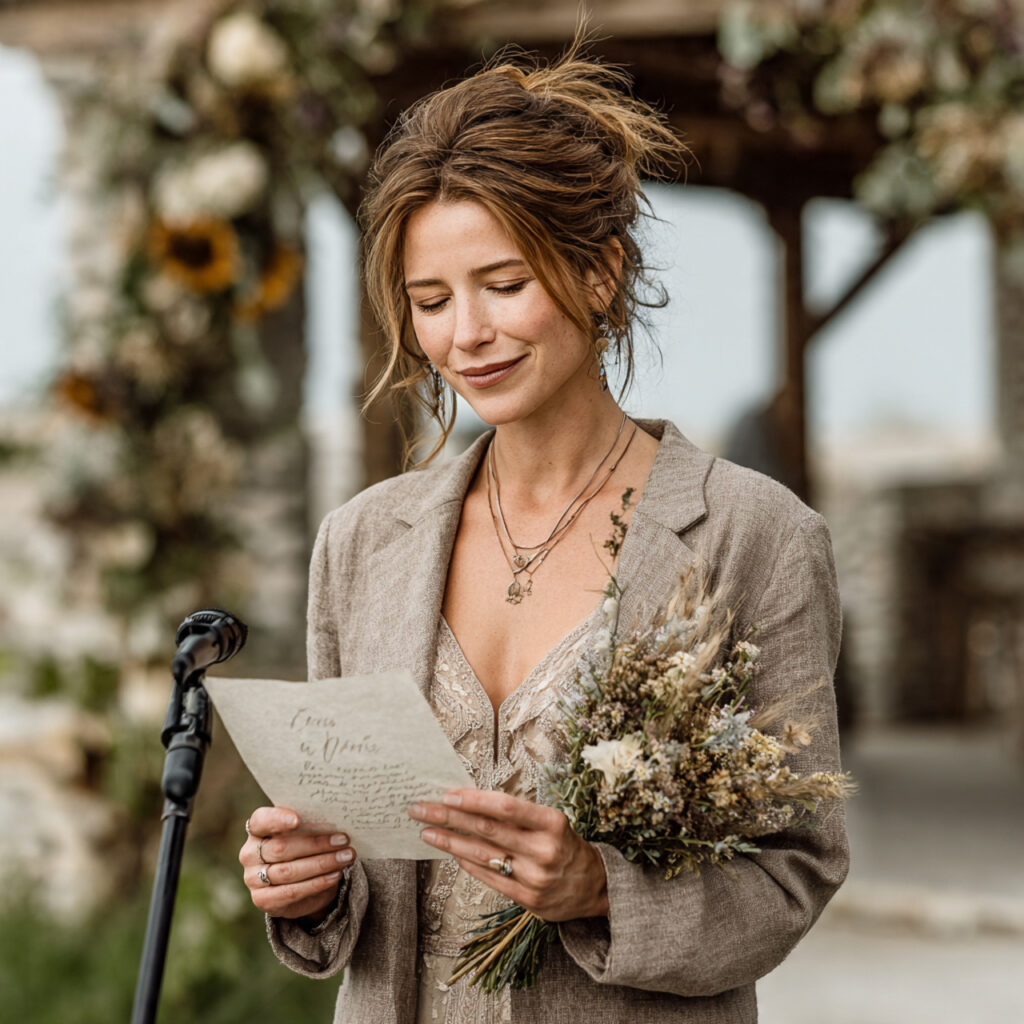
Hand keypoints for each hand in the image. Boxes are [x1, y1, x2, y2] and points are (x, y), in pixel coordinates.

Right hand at [239, 806, 356, 920]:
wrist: (297, 881)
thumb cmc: (301, 846)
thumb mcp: (302, 832)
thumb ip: (309, 824)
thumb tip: (335, 817)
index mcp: (256, 829)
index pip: (262, 820)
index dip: (278, 819)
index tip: (298, 820)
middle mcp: (249, 853)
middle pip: (282, 848)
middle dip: (316, 844)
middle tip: (344, 840)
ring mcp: (252, 879)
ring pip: (289, 871)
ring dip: (322, 864)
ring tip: (345, 857)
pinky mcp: (262, 900)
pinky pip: (292, 892)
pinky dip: (317, 883)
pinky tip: (335, 875)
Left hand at [408, 789, 607, 921]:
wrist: (593, 886)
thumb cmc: (565, 844)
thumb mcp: (550, 822)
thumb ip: (517, 814)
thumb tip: (471, 800)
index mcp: (552, 823)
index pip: (507, 807)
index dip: (475, 800)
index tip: (448, 794)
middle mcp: (544, 850)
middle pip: (488, 830)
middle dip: (450, 817)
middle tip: (422, 809)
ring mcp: (535, 877)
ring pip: (483, 856)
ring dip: (450, 842)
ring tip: (427, 832)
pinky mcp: (527, 899)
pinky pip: (489, 878)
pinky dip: (467, 864)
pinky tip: (451, 853)